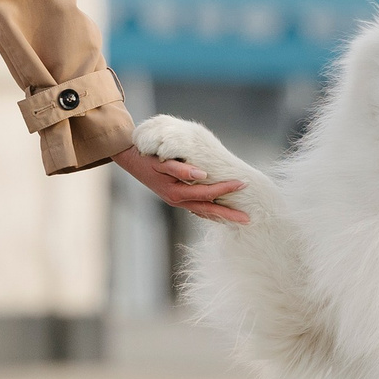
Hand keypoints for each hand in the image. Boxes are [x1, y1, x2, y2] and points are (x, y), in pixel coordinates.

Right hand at [114, 146, 250, 224]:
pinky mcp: (176, 198)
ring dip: (221, 216)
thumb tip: (202, 174)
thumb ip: (180, 169)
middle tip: (248, 219)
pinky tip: (219, 214)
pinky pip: (197, 209)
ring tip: (238, 220)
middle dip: (228, 214)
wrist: (130, 159)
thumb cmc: (146, 158)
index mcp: (176, 193)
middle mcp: (178, 200)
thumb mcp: (161, 162)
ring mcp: (177, 201)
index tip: (242, 183)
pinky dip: (210, 213)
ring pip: (203, 212)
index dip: (225, 189)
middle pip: (208, 210)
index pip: (207, 193)